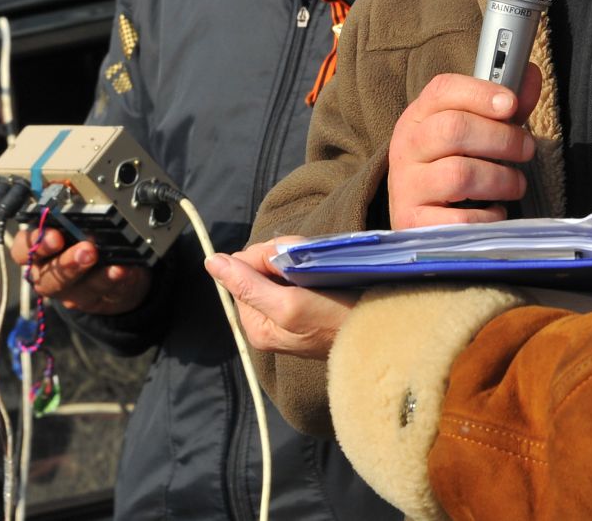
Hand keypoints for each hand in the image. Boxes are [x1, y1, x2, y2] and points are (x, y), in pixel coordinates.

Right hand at [8, 226, 151, 314]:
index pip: (22, 250)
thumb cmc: (81, 237)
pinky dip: (115, 281)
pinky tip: (124, 270)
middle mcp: (46, 275)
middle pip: (47, 277)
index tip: (55, 236)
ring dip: (97, 276)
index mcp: (36, 252)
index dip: (36, 244)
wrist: (106, 267)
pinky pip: (103, 294)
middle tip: (87, 250)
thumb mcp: (72, 221)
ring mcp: (69, 292)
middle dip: (68, 263)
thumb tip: (73, 195)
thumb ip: (68, 212)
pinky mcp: (92, 301)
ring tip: (113, 264)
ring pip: (78, 290)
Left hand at [205, 239, 353, 358]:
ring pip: (279, 266)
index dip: (263, 257)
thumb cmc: (334, 323)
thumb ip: (248, 285)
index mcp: (256, 324)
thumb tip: (211, 262)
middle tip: (310, 262)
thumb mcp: (287, 305)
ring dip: (297, 257)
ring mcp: (289, 310)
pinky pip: (297, 272)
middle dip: (281, 257)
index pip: (241, 272)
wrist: (380, 334)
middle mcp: (268, 319)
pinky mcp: (309, 301)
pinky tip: (324, 270)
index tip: (290, 257)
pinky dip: (308, 263)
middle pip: (259, 268)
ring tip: (321, 267)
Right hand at [387, 64, 540, 228]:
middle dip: (502, 138)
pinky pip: (460, 219)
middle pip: (454, 129)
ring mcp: (406, 186)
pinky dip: (488, 217)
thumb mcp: (470, 132)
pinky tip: (494, 212)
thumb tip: (530, 76)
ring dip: (500, 179)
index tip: (511, 104)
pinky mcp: (414, 223)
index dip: (480, 93)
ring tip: (515, 184)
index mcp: (418, 117)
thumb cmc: (449, 166)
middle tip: (527, 149)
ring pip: (459, 174)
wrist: (416, 217)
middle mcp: (406, 147)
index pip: (442, 91)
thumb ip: (501, 108)